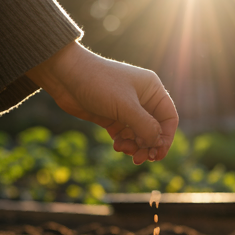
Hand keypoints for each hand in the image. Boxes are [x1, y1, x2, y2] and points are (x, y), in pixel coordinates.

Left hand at [26, 41, 177, 163]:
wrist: (65, 75)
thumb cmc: (98, 83)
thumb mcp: (125, 106)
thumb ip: (145, 126)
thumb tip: (158, 144)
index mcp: (152, 90)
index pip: (169, 119)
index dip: (166, 138)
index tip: (157, 155)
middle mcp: (142, 99)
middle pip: (154, 130)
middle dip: (148, 146)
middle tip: (140, 159)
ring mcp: (127, 109)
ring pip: (139, 135)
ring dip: (134, 146)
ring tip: (123, 150)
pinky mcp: (112, 117)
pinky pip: (125, 135)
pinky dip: (123, 143)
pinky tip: (116, 146)